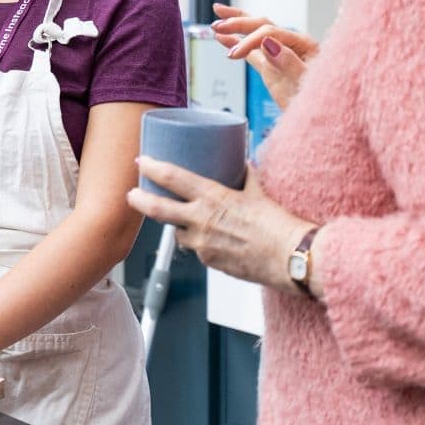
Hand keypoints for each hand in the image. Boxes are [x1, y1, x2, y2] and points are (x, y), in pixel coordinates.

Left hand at [127, 157, 316, 292]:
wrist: (293, 259)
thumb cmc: (279, 224)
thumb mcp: (258, 190)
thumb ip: (245, 175)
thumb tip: (241, 161)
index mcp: (212, 197)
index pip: (172, 178)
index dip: (153, 168)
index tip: (142, 161)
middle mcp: (202, 221)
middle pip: (158, 210)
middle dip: (140, 200)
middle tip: (132, 194)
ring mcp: (204, 244)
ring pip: (178, 233)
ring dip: (178, 226)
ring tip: (185, 219)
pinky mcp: (210, 263)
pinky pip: (197, 250)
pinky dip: (200, 243)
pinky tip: (212, 238)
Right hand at [210, 2, 319, 110]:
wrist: (325, 119)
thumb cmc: (322, 101)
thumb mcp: (306, 83)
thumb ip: (289, 62)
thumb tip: (268, 42)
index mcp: (303, 44)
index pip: (270, 32)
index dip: (250, 40)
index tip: (234, 55)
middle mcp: (291, 45)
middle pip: (261, 25)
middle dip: (239, 24)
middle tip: (218, 26)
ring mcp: (280, 55)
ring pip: (255, 32)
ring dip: (236, 25)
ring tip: (216, 22)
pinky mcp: (271, 66)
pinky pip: (251, 51)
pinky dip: (236, 43)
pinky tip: (222, 39)